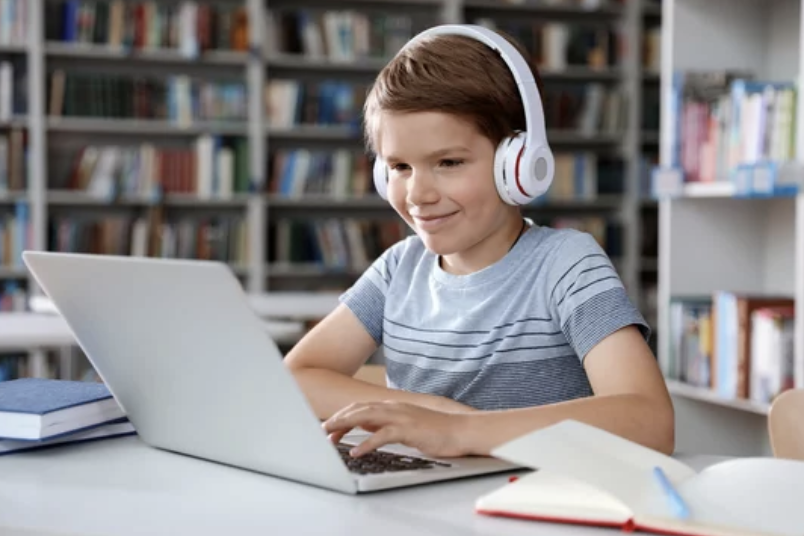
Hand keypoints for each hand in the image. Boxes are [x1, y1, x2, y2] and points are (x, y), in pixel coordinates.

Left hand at [322, 400, 472, 458]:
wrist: (463, 430)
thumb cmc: (436, 431)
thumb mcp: (406, 425)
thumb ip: (386, 423)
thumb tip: (365, 426)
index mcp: (393, 407)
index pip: (361, 408)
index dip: (341, 416)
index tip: (327, 427)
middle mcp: (394, 407)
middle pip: (358, 409)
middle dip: (337, 419)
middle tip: (320, 430)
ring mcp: (402, 416)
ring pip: (366, 416)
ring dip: (345, 425)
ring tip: (329, 435)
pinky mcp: (409, 429)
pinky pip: (383, 435)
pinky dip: (367, 442)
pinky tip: (356, 452)